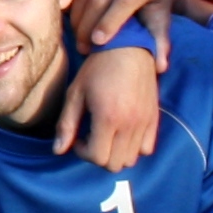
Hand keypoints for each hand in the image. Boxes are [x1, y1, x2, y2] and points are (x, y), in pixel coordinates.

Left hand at [58, 43, 159, 171]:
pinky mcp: (154, 118)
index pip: (98, 158)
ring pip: (131, 159)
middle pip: (115, 164)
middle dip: (99, 156)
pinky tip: (122, 132)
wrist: (128, 48)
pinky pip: (147, 148)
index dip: (83, 153)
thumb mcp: (76, 93)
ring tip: (106, 135)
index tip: (79, 137)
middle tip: (91, 137)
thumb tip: (58, 151)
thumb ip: (66, 124)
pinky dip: (134, 147)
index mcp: (108, 118)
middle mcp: (129, 124)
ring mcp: (144, 122)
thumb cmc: (97, 68)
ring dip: (116, 153)